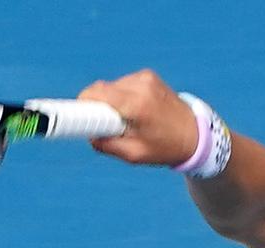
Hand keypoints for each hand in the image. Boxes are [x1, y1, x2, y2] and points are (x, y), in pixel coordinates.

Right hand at [78, 68, 198, 165]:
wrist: (195, 134)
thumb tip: (87, 134)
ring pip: (109, 87)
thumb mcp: (134, 155)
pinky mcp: (147, 75)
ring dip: (110, 103)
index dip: (79, 105)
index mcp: (137, 105)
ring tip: (128, 120)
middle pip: (99, 90)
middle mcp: (140, 86)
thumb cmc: (166, 148)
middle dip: (95, 108)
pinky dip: (122, 97)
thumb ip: (107, 145)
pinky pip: (122, 85)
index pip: (95, 95)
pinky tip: (136, 111)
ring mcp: (145, 77)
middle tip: (106, 126)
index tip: (68, 116)